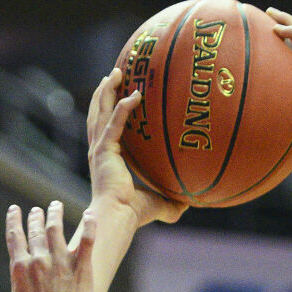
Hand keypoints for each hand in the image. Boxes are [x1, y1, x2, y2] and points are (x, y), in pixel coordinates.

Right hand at [5, 200, 95, 291]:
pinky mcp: (81, 268)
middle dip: (36, 217)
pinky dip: (89, 224)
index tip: (15, 210)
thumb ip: (19, 274)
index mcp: (21, 266)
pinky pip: (87, 240)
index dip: (14, 220)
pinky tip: (89, 214)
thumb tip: (19, 262)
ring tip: (55, 206)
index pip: (15, 236)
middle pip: (36, 230)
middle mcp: (39, 260)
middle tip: (40, 210)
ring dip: (54, 214)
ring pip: (56, 228)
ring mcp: (61, 263)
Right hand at [86, 69, 184, 227]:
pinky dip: (124, 108)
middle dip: (105, 93)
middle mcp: (99, 151)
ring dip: (108, 91)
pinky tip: (136, 94)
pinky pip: (115, 123)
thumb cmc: (133, 215)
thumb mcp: (158, 204)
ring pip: (101, 112)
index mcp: (107, 159)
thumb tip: (192, 202)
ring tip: (115, 72)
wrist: (118, 218)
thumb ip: (172, 201)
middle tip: (113, 75)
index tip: (117, 95)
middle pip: (98, 114)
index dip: (110, 111)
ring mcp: (99, 149)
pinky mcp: (103, 151)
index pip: (106, 129)